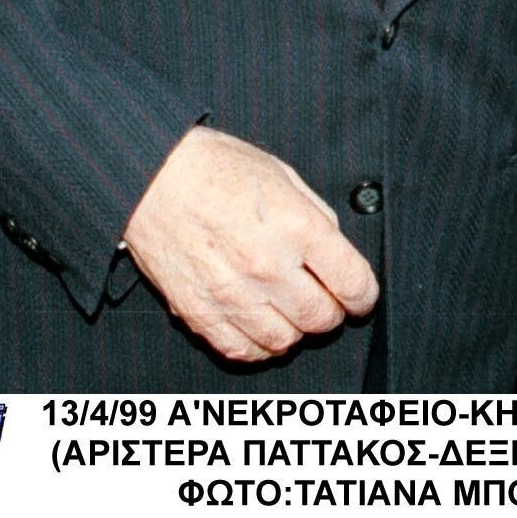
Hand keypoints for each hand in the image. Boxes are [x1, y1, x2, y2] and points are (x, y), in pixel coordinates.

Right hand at [123, 126, 377, 362]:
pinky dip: (259, 345)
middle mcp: (268, 265)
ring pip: (285, 341)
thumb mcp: (282, 174)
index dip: (364, 296)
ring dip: (296, 330)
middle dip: (332, 313)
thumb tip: (334, 250)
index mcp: (296, 226)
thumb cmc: (217, 167)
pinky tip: (261, 325)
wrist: (152, 176)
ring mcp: (233, 293)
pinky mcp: (200, 312)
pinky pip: (242, 350)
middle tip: (326, 301)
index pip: (352, 282)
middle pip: (322, 318)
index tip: (362, 297)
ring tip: (291, 311)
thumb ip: (314, 215)